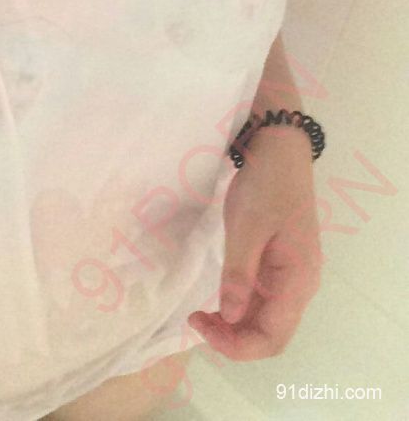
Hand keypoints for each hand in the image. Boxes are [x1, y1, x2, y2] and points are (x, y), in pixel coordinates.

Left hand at [187, 126, 322, 359]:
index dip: (236, 346)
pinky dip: (239, 304)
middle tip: (196, 320)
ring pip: (265, 318)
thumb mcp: (247, 227)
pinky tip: (218, 296)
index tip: (200, 328)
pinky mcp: (280, 263)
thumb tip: (230, 318)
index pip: (272, 338)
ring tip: (202, 312)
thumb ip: (239, 274)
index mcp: (298, 281)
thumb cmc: (266, 185)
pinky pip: (262, 297)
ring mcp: (291, 275)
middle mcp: (300, 285)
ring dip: (235, 323)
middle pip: (270, 333)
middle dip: (233, 338)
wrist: (281, 148)